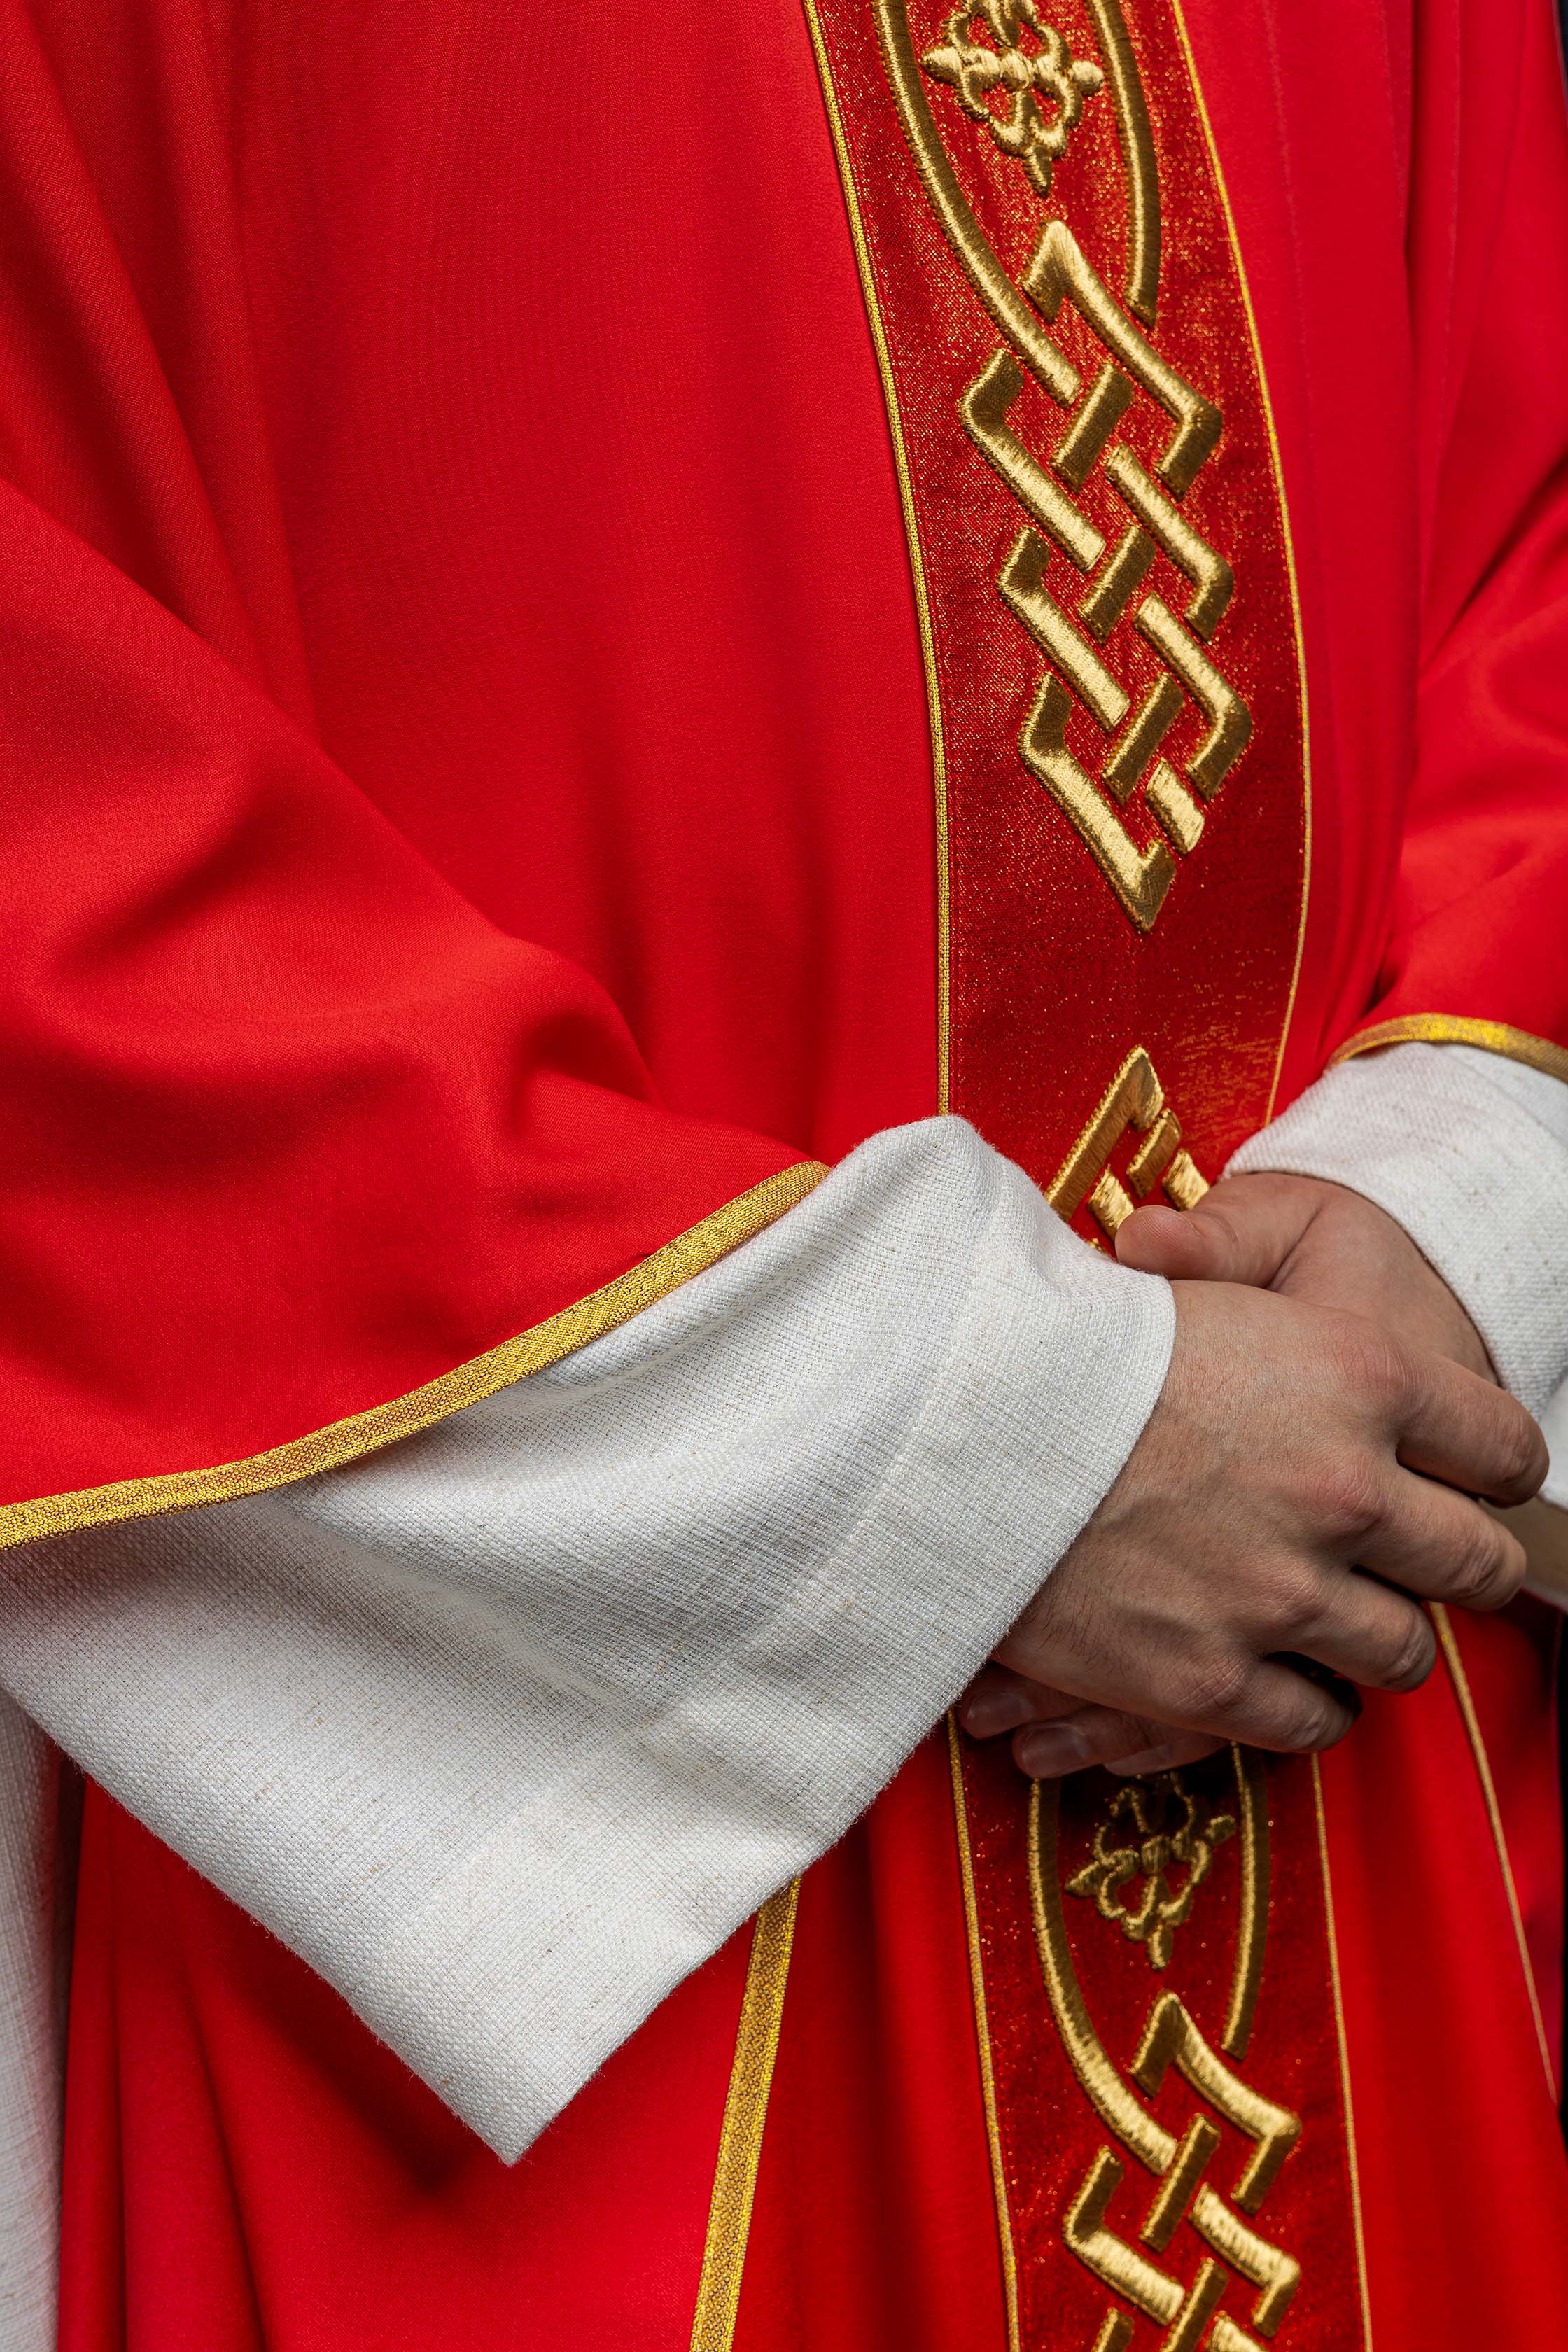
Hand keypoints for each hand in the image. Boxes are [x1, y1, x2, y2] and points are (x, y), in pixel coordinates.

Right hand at [960, 1187, 1543, 1779]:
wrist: (941, 1431)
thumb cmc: (1060, 1347)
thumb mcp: (1193, 1289)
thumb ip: (1273, 1307)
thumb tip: (1265, 1284)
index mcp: (1357, 1373)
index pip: (1504, 1445)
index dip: (1489, 1466)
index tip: (1464, 1478)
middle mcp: (1343, 1489)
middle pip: (1479, 1564)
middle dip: (1454, 1564)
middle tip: (1415, 1561)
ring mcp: (1279, 1594)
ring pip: (1402, 1653)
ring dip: (1375, 1638)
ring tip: (1330, 1616)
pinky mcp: (1210, 1681)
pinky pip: (1315, 1723)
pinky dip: (1303, 1703)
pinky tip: (1272, 1669)